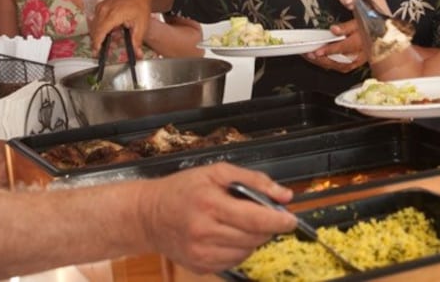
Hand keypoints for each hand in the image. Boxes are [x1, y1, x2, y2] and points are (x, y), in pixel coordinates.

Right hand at [91, 0, 154, 56]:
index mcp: (113, 15)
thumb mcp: (141, 25)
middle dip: (95, 41)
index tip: (96, 52)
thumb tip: (137, 54)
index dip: (97, 44)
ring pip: (94, 24)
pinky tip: (106, 31)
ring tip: (101, 43)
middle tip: (98, 51)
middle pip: (95, 30)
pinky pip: (95, 18)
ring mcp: (101, 6)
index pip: (100, 33)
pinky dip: (98, 26)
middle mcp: (104, 10)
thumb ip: (137, 41)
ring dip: (96, 34)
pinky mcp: (101, 4)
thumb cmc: (140, 5)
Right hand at [137, 162, 297, 273]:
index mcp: (210, 204)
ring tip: (237, 223)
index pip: (256, 219)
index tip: (291, 219)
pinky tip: (226, 235)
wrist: (148, 215)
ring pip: (247, 252)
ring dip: (252, 239)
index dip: (279, 220)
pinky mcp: (200, 266)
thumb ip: (253, 180)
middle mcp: (204, 232)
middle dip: (266, 227)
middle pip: (255, 237)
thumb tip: (284, 195)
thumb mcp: (216, 172)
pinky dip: (238, 249)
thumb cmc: (182, 189)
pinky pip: (234, 261)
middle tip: (261, 215)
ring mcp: (201, 253)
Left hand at [304, 19, 366, 71]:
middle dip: (321, 59)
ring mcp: (356, 62)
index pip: (342, 48)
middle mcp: (357, 55)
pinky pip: (339, 68)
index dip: (328, 50)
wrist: (380, 38)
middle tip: (309, 55)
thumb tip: (334, 29)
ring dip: (322, 63)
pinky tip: (319, 61)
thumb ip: (345, 27)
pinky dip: (328, 65)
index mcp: (359, 43)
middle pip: (337, 61)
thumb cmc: (368, 29)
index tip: (317, 51)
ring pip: (337, 66)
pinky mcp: (353, 65)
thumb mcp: (358, 23)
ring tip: (311, 57)